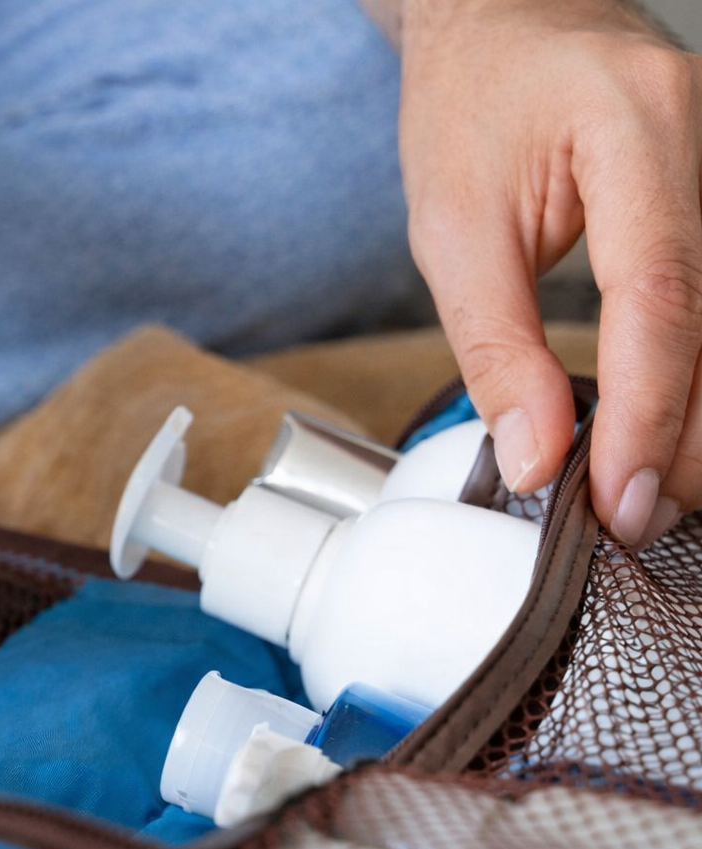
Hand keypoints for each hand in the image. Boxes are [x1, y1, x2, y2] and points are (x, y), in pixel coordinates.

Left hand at [396, 0, 701, 546]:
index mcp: (638, 127)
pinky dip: (694, 376)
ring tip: (645, 492)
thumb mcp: (453, 224)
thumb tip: (536, 455)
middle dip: (681, 436)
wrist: (501, 21)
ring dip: (695, 420)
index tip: (615, 497)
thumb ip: (495, 343)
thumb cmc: (469, 103)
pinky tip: (664, 431)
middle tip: (632, 517)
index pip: (660, 293)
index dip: (646, 411)